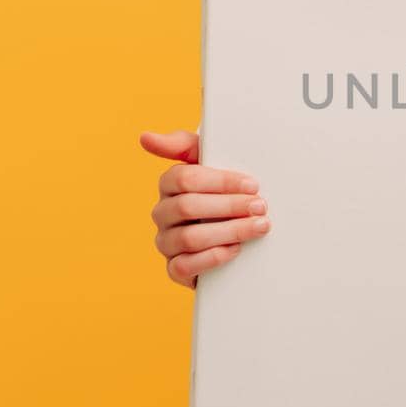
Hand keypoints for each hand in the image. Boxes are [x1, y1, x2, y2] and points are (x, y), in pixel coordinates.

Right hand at [140, 129, 271, 289]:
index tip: (252, 184)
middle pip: (188, 207)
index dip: (221, 181)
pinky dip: (212, 258)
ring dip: (229, 231)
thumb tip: (145, 137)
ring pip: (189, 238)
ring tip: (258, 227)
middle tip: (260, 207)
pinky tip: (236, 250)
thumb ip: (184, 145)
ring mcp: (166, 242)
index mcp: (169, 184)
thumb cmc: (221, 190)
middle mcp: (162, 213)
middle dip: (229, 206)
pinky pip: (184, 266)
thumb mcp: (208, 162)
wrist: (232, 229)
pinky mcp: (175, 269)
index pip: (185, 178)